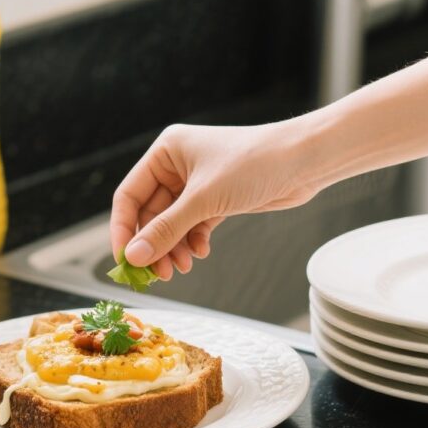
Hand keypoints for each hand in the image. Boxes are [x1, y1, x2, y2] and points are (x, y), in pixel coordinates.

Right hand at [109, 119, 322, 278]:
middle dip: (155, 245)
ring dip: (174, 248)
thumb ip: (166, 230)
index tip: (125, 261)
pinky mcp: (217, 199)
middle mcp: (177, 166)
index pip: (129, 196)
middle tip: (158, 275)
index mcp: (166, 152)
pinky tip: (201, 253)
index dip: (123, 230)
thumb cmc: (254, 164)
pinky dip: (194, 241)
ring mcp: (197, 183)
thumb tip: (134, 258)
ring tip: (182, 268)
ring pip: (173, 224)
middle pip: (151, 214)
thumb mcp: (204, 200)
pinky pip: (194, 225)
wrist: (304, 162)